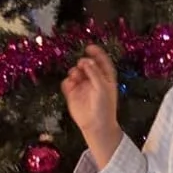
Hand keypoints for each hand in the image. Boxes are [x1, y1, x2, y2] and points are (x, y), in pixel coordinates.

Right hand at [61, 47, 121, 166]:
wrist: (96, 125)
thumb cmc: (104, 106)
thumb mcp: (102, 87)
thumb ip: (94, 72)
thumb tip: (86, 60)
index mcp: (105, 77)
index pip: (102, 61)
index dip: (96, 53)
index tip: (89, 47)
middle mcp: (93, 79)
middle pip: (86, 65)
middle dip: (84, 63)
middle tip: (82, 64)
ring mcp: (82, 86)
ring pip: (75, 72)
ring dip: (74, 72)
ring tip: (76, 76)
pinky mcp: (72, 94)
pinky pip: (66, 83)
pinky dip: (67, 82)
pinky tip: (70, 85)